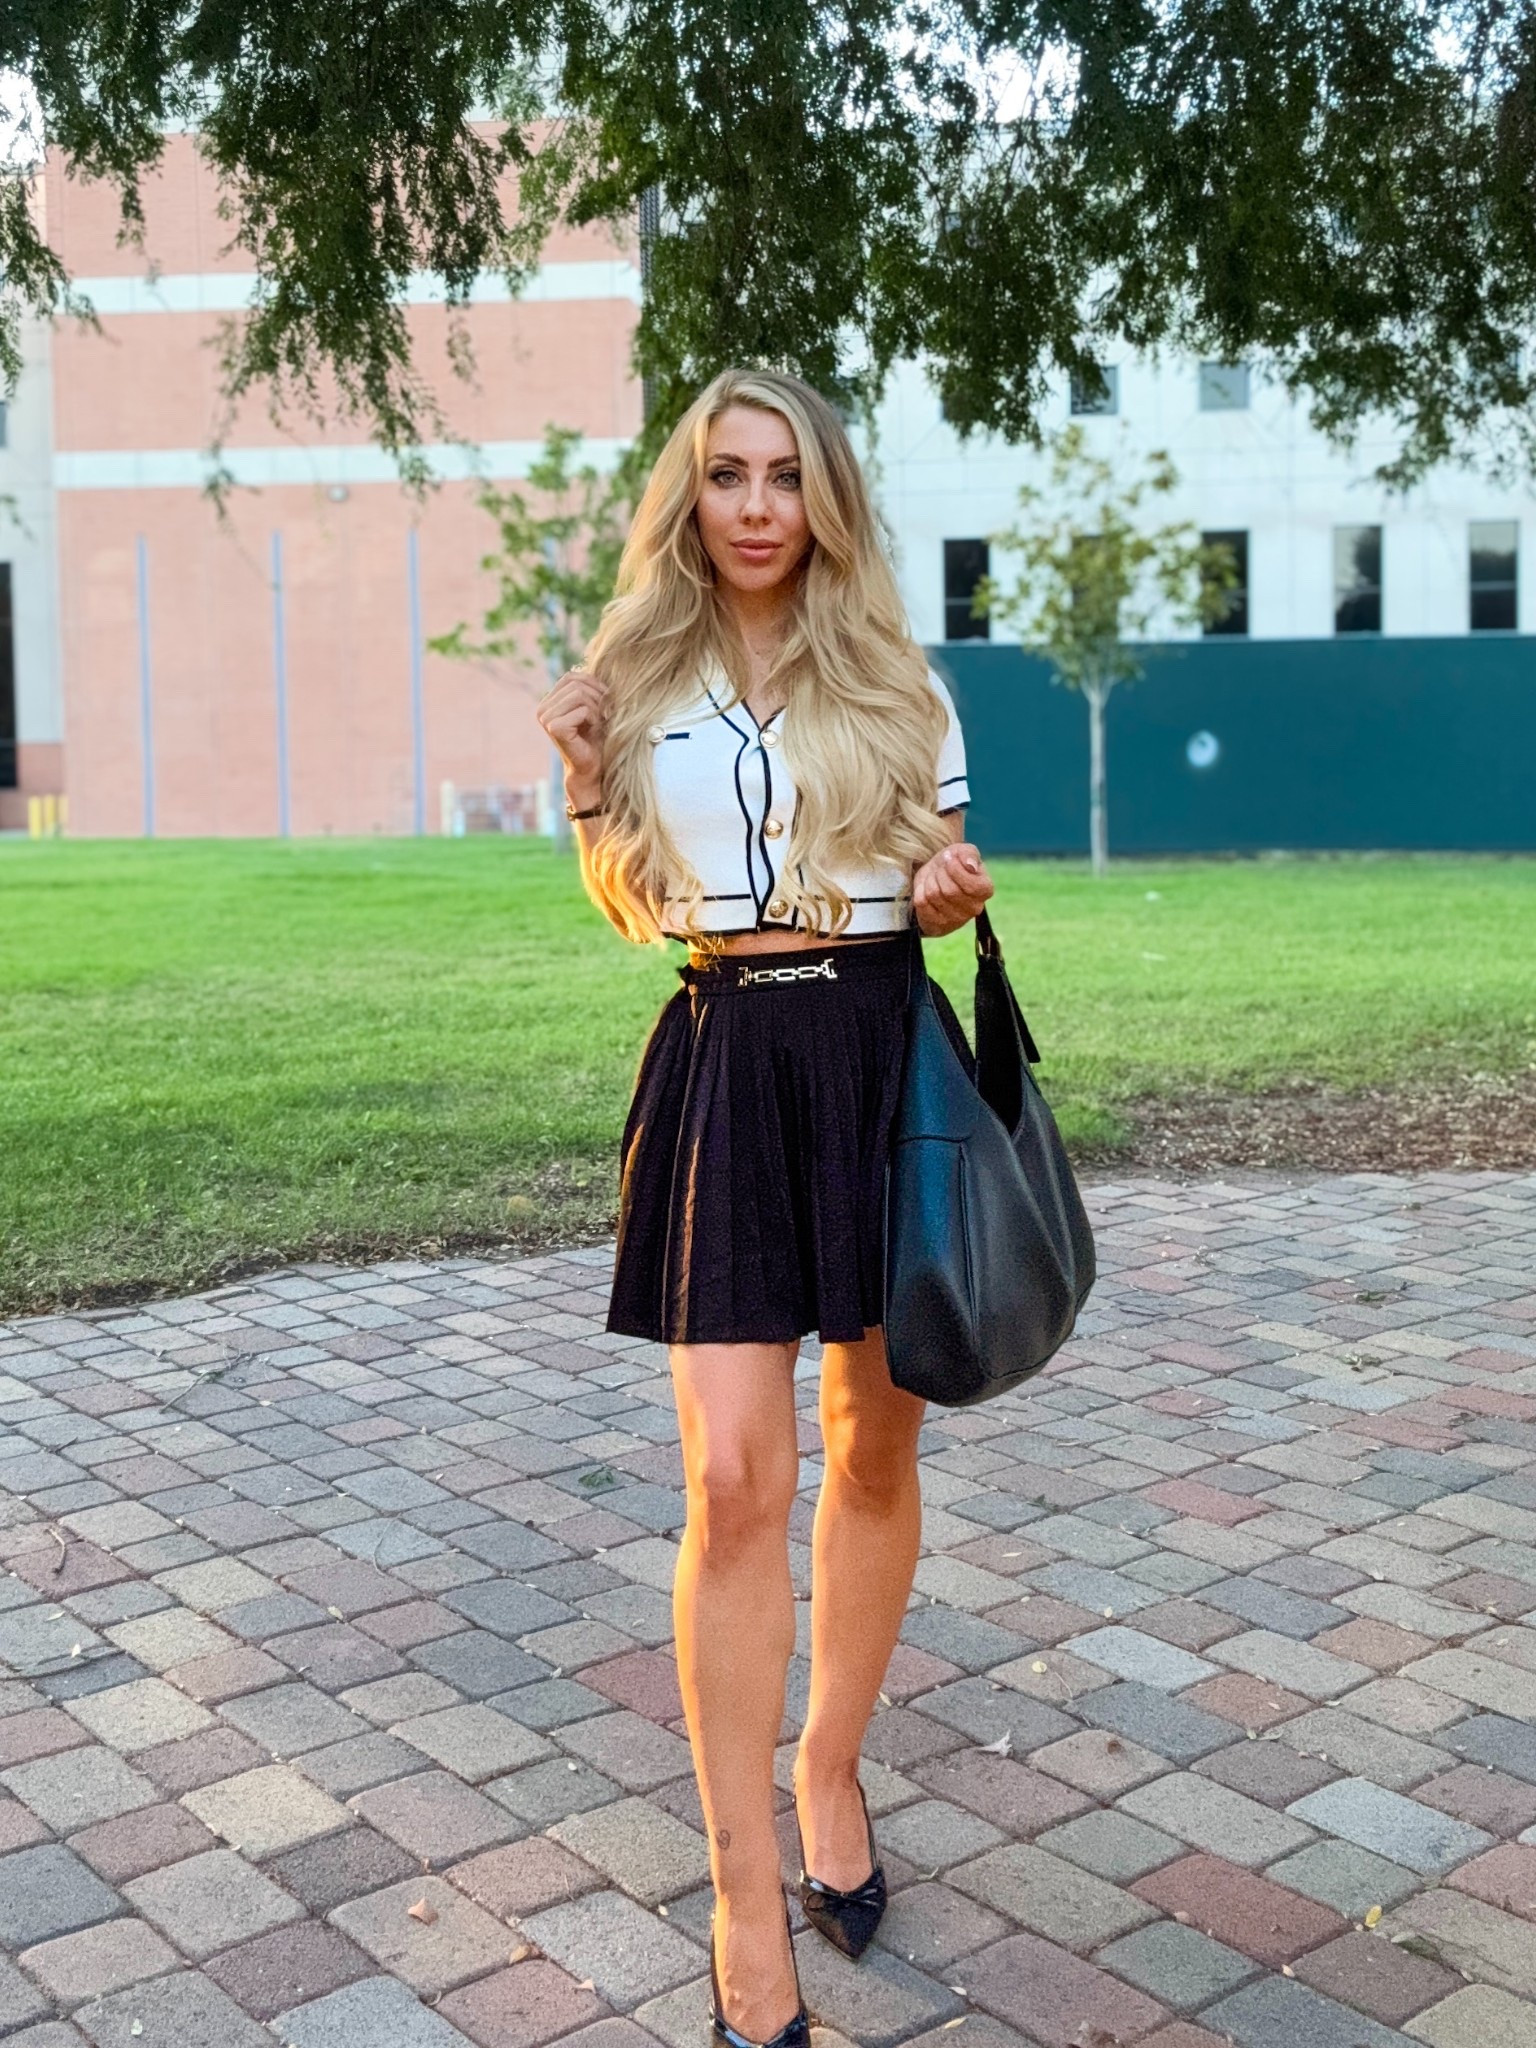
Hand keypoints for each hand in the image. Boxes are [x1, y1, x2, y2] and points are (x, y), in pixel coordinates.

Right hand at [537, 668, 606, 805]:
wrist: (595, 768)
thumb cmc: (597, 738)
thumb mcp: (593, 706)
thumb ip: (588, 686)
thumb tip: (591, 657)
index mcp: (549, 701)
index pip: (571, 676)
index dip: (593, 684)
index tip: (605, 702)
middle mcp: (543, 708)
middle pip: (576, 684)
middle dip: (597, 697)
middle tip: (604, 715)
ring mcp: (545, 718)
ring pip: (579, 694)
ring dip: (596, 708)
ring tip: (599, 723)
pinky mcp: (554, 727)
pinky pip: (581, 709)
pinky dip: (594, 718)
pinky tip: (593, 731)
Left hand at [912, 841, 994, 936]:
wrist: (937, 878)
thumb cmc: (954, 864)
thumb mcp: (962, 852)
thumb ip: (969, 854)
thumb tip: (970, 866)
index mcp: (985, 890)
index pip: (971, 885)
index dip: (956, 870)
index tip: (949, 859)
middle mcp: (974, 908)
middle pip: (950, 891)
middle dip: (940, 873)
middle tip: (940, 869)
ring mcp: (956, 919)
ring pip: (934, 895)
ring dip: (930, 881)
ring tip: (935, 878)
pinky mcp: (937, 924)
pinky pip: (922, 902)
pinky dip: (920, 890)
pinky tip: (927, 889)